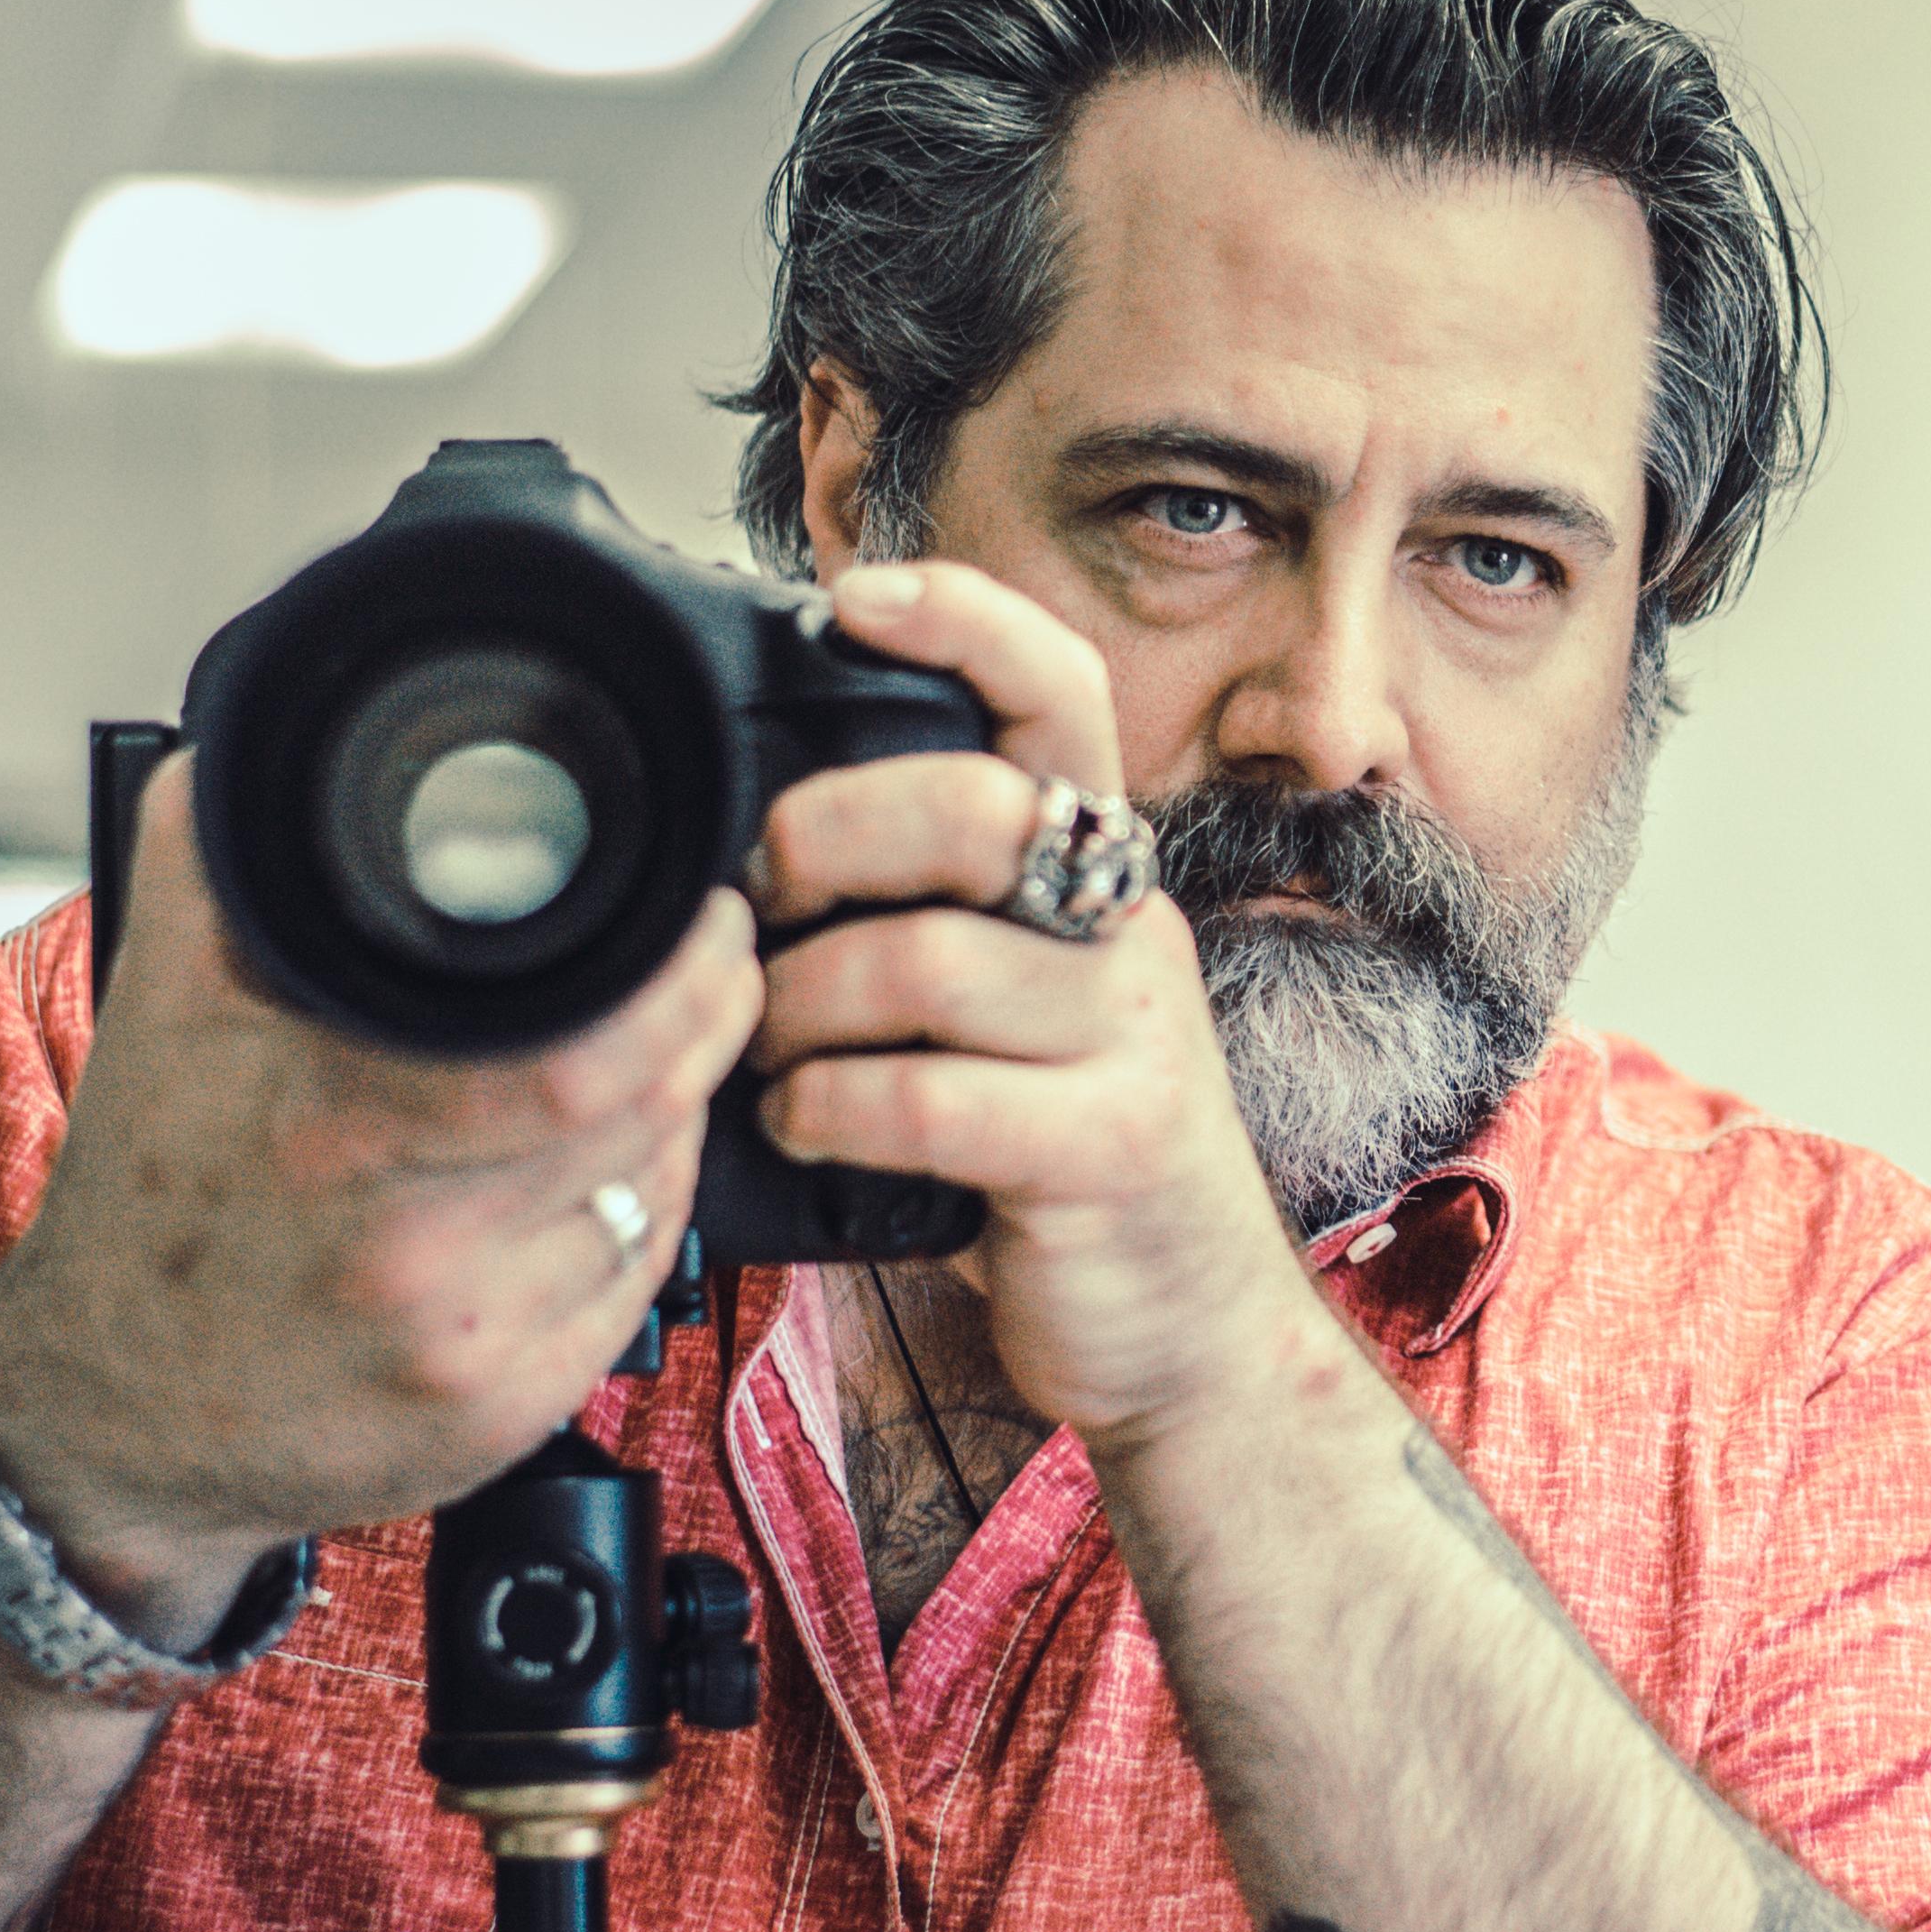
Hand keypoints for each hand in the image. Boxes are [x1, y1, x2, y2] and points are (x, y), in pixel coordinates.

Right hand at [0, 758, 764, 1645]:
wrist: (104, 1413)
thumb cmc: (152, 1188)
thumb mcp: (162, 994)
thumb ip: (225, 845)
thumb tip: (286, 726)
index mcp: (331, 1122)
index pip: (586, 1045)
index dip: (678, 972)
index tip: (701, 912)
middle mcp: (404, 1242)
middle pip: (644, 1109)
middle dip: (709, 1017)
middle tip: (718, 959)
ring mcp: (463, 1339)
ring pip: (654, 1186)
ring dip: (681, 1105)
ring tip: (659, 1047)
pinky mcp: (503, 1409)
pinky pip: (636, 1278)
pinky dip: (644, 1202)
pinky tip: (609, 1165)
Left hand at [747, 558, 1328, 1442]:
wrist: (1185, 1330)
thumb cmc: (1052, 1159)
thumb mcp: (1005, 1009)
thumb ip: (926, 912)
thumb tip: (745, 836)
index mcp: (1096, 871)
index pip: (1057, 690)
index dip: (962, 620)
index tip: (850, 601)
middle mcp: (1127, 928)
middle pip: (970, 805)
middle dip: (819, 839)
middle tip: (756, 905)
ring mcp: (1133, 1036)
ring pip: (921, 960)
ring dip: (797, 1010)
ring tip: (769, 1057)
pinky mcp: (1112, 1147)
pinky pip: (929, 1098)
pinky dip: (830, 1111)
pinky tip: (805, 1129)